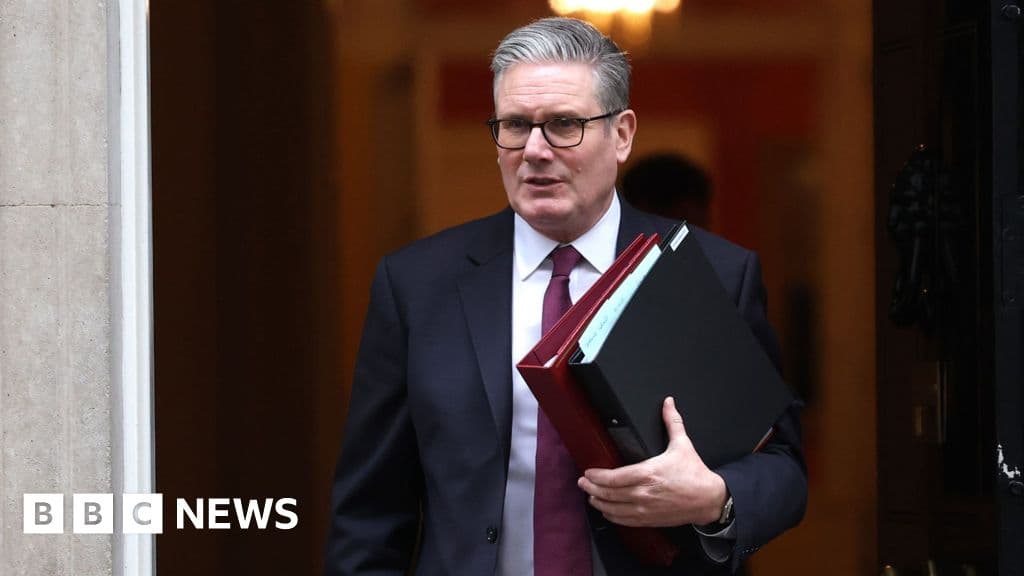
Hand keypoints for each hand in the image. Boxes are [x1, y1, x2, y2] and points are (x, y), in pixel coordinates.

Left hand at [577, 397, 727, 526]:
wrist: (709, 499)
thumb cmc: (695, 474)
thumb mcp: (683, 445)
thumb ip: (672, 422)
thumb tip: (668, 403)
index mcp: (648, 473)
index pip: (614, 478)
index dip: (597, 476)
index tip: (588, 472)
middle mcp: (644, 493)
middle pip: (609, 494)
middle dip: (591, 488)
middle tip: (582, 483)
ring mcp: (645, 508)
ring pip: (614, 509)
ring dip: (599, 503)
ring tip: (590, 496)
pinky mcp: (649, 519)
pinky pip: (625, 520)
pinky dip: (612, 515)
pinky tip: (606, 510)